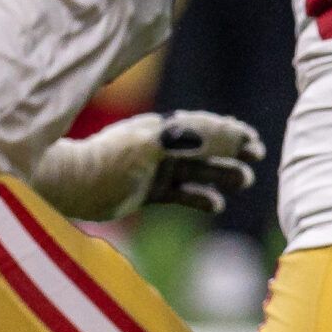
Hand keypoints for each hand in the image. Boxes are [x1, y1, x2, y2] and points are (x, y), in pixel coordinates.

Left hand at [28, 111, 263, 220]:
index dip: (228, 132)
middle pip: (202, 147)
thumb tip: (225, 133)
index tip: (252, 140)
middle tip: (256, 157)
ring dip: (220, 174)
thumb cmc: (109, 159)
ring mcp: (152, 169)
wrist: (74, 184)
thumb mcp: (150, 144)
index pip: (200, 126)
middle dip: (230, 150)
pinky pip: (180, 194)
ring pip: (195, 171)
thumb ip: (186, 138)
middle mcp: (158, 147)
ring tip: (243, 180)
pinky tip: (216, 205)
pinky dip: (199, 198)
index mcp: (159, 129)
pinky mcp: (145, 192)